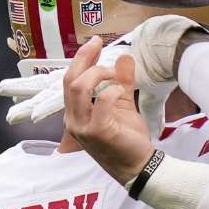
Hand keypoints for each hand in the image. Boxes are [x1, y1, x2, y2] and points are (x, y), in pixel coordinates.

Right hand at [0, 15, 208, 136]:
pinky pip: (101, 101)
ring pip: (78, 88)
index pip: (70, 81)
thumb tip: (124, 58)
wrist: (138, 166)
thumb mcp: (122, 106)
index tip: (94, 43)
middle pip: (70, 80)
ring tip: (114, 73)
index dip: (81, 60)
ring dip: (97, 73)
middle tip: (98, 44)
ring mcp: (82, 126)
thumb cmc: (127, 139)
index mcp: (76, 113)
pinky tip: (120, 91)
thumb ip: (120, 83)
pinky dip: (111, 91)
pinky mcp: (97, 132)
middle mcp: (73, 119)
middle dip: (84, 58)